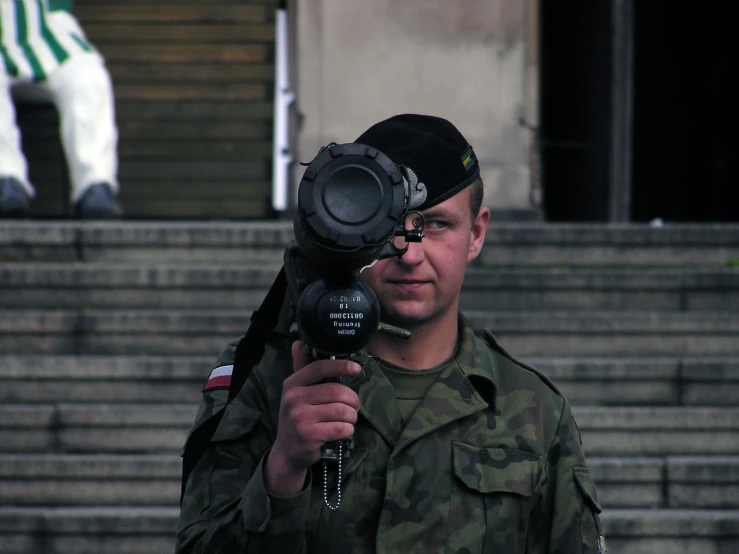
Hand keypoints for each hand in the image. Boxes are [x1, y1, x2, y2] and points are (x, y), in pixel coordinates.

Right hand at [265, 341, 360, 495]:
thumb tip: (299, 342)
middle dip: (352, 399)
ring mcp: (300, 417)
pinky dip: (348, 430)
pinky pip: (341, 428)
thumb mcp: (295, 392)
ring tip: (349, 419)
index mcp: (292, 384)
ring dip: (352, 416)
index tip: (356, 368)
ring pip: (342, 410)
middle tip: (354, 405)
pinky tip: (344, 431)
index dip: (341, 365)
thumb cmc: (297, 418)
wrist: (287, 452)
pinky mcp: (309, 435)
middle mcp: (293, 398)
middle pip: (336, 391)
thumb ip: (301, 367)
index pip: (319, 367)